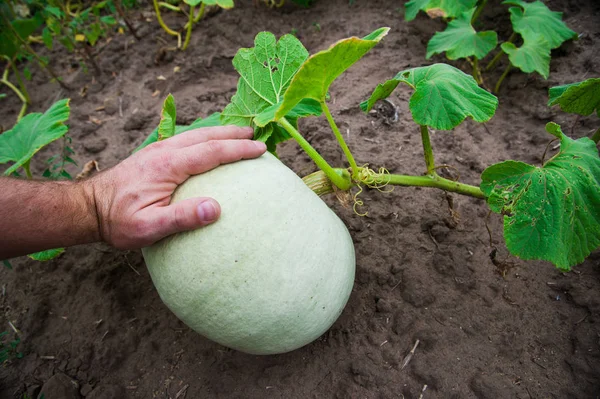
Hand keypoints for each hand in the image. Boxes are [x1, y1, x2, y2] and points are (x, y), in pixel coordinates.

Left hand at [85, 126, 265, 248]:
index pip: (211, 152)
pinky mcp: (153, 155)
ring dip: (220, 132)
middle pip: (206, 135)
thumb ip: (181, 218)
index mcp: (168, 165)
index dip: (238, 150)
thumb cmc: (118, 221)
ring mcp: (158, 150)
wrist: (88, 207)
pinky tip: (210, 144)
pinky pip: (186, 140)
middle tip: (257, 134)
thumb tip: (215, 209)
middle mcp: (164, 151)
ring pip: (196, 134)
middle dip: (234, 134)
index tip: (260, 149)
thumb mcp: (148, 228)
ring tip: (240, 134)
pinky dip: (206, 138)